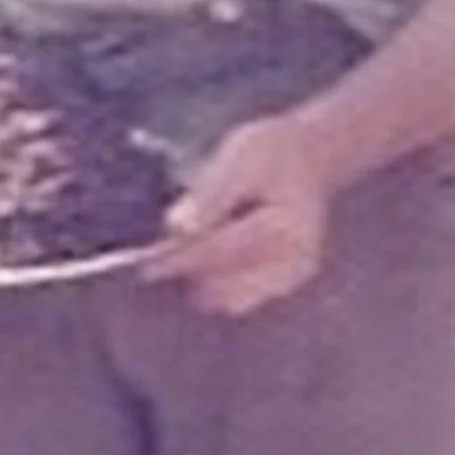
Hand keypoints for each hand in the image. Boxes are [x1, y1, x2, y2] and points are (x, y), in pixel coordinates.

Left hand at [142, 114, 335, 316]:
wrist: (308, 157)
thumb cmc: (271, 154)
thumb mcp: (240, 158)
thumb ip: (209, 194)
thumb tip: (176, 228)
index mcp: (287, 225)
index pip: (224, 250)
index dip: (181, 258)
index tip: (146, 264)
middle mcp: (295, 260)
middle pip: (225, 283)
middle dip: (189, 272)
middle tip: (157, 257)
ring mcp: (291, 277)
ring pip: (228, 299)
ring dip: (201, 282)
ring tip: (186, 251)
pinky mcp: (283, 285)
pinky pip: (237, 299)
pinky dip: (215, 285)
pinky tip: (207, 260)